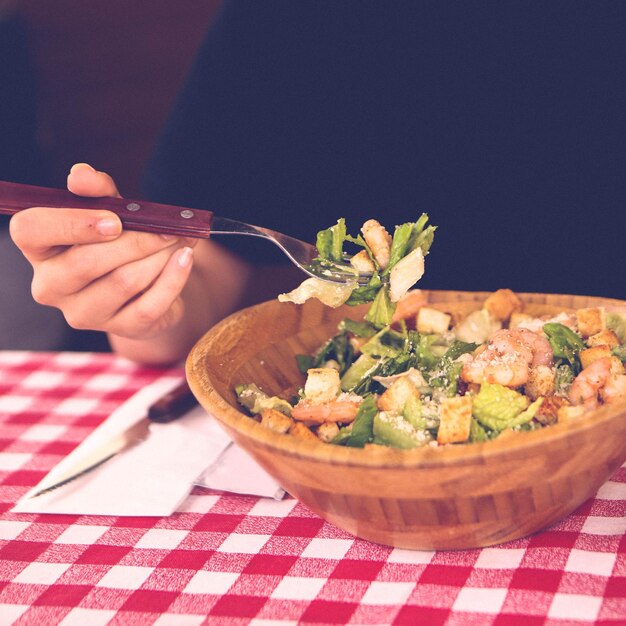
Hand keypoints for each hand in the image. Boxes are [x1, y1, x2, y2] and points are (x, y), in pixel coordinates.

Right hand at [9, 163, 195, 340]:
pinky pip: (151, 304)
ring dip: (159, 255)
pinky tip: (185, 258)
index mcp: (39, 250)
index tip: (114, 220)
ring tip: (179, 238)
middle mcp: (51, 286)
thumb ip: (97, 192)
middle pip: (85, 262)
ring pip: (123, 282)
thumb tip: (81, 175)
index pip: (30, 231)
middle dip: (136, 240)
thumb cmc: (119, 243)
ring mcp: (84, 313)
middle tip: (169, 227)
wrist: (148, 287)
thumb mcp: (109, 211)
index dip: (71, 223)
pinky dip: (174, 277)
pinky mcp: (122, 328)